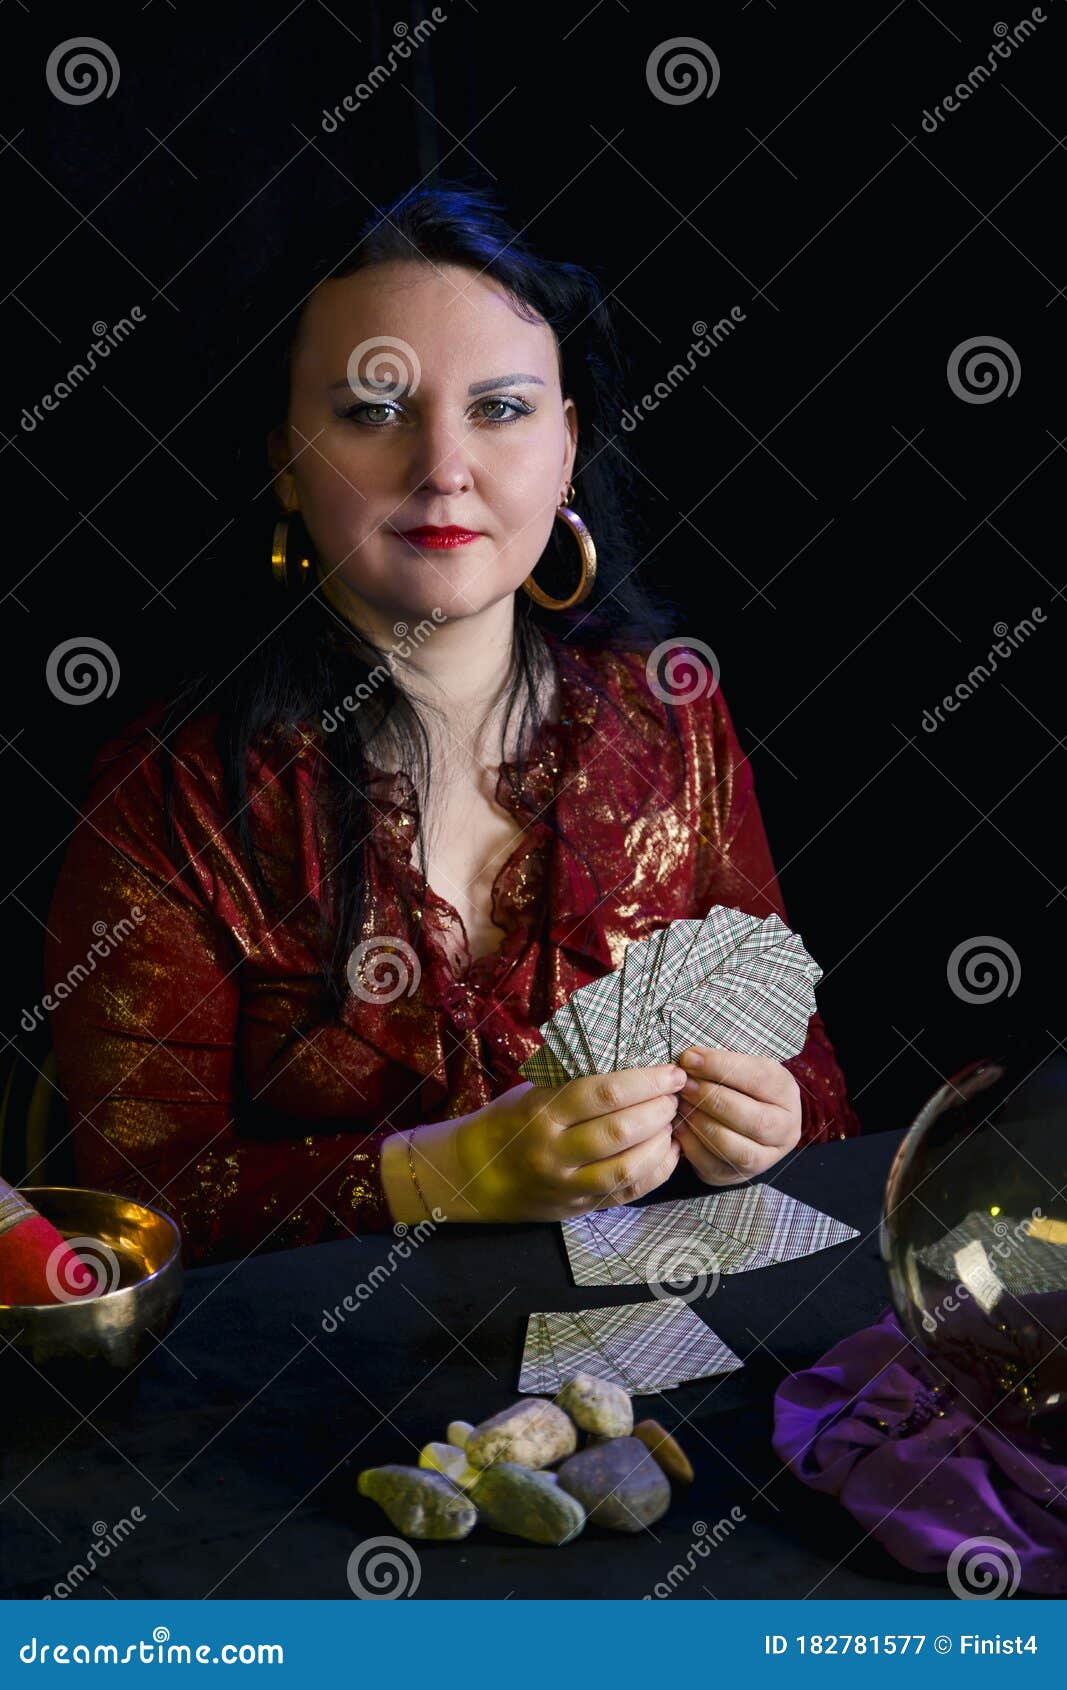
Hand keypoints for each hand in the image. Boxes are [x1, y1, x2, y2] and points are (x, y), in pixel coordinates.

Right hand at [452, 1064, 686, 1221]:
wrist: (477, 1174)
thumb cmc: (512, 1121)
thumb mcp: (533, 1091)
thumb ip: (574, 1078)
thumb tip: (629, 1052)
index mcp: (542, 1112)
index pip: (604, 1093)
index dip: (645, 1081)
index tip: (670, 1071)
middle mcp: (554, 1151)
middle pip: (621, 1130)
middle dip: (658, 1109)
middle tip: (674, 1095)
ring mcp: (568, 1184)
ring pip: (627, 1166)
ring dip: (661, 1141)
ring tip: (671, 1122)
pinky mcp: (580, 1206)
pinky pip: (627, 1191)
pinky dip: (656, 1171)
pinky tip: (669, 1151)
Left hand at [671, 1046, 801, 1184]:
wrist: (750, 1120)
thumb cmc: (742, 1087)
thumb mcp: (741, 1067)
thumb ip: (719, 1064)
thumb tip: (688, 1061)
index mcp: (786, 1093)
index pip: (758, 1079)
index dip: (720, 1067)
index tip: (689, 1059)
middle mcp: (784, 1129)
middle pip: (754, 1120)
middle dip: (713, 1100)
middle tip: (685, 1086)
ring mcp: (765, 1157)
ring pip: (736, 1148)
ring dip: (702, 1124)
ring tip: (681, 1105)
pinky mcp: (738, 1174)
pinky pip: (714, 1165)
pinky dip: (692, 1145)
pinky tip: (679, 1126)